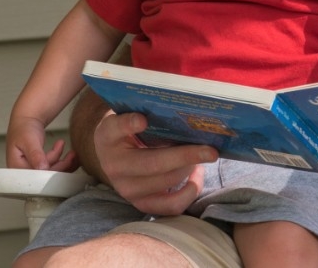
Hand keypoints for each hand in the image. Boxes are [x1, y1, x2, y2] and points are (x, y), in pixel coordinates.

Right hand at [6, 115, 77, 171]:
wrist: (26, 121)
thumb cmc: (24, 128)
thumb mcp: (29, 140)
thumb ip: (35, 155)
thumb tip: (42, 168)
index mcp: (17, 168)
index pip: (36, 176)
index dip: (51, 173)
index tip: (64, 163)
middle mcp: (24, 171)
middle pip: (45, 175)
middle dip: (61, 165)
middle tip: (71, 155)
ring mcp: (32, 169)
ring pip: (52, 172)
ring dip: (64, 163)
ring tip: (72, 153)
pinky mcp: (41, 166)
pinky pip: (54, 167)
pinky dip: (63, 162)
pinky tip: (69, 155)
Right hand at [93, 110, 216, 215]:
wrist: (115, 155)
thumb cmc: (130, 129)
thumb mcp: (128, 114)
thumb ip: (145, 112)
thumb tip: (182, 111)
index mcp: (107, 137)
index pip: (115, 129)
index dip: (129, 124)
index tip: (143, 119)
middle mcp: (113, 166)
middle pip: (152, 163)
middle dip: (185, 156)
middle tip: (210, 149)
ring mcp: (127, 189)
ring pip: (165, 183)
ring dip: (189, 169)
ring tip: (203, 155)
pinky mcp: (141, 204)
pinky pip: (170, 205)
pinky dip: (189, 192)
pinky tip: (197, 176)